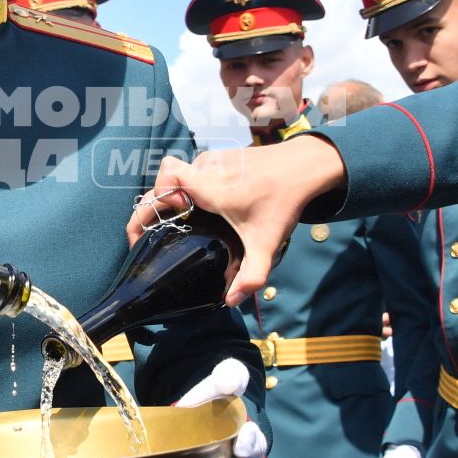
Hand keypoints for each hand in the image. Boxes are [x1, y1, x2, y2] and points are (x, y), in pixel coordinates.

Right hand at [127, 140, 348, 304]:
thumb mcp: (266, 244)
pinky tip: (206, 208)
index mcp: (208, 187)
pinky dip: (192, 187)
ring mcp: (213, 159)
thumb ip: (250, 277)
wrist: (306, 165)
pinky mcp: (222, 156)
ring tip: (184, 221)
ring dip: (176, 195)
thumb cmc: (283, 201)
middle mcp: (206, 168)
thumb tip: (230, 301)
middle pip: (165, 179)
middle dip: (157, 204)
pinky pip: (196, 170)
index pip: (165, 180)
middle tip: (159, 231)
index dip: (152, 201)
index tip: (155, 225)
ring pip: (181, 175)